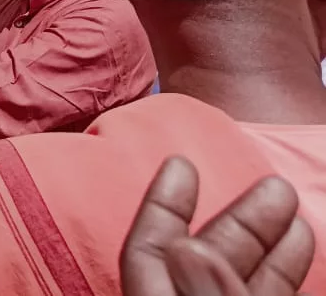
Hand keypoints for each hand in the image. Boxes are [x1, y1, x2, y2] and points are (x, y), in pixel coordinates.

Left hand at [121, 156, 313, 295]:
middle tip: (273, 184)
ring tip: (287, 201)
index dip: (160, 207)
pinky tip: (300, 241)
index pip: (146, 256)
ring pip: (234, 280)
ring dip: (264, 242)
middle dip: (235, 222)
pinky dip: (278, 275)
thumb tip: (186, 248)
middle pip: (200, 263)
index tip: (180, 164)